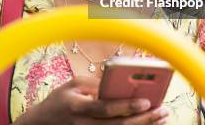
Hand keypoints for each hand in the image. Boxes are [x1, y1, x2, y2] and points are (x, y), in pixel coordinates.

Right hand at [14, 76, 169, 124]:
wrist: (42, 124)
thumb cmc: (59, 101)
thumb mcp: (72, 86)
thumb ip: (95, 84)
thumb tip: (120, 85)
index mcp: (78, 107)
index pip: (105, 108)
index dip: (126, 106)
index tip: (146, 101)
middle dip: (143, 119)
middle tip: (162, 110)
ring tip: (160, 118)